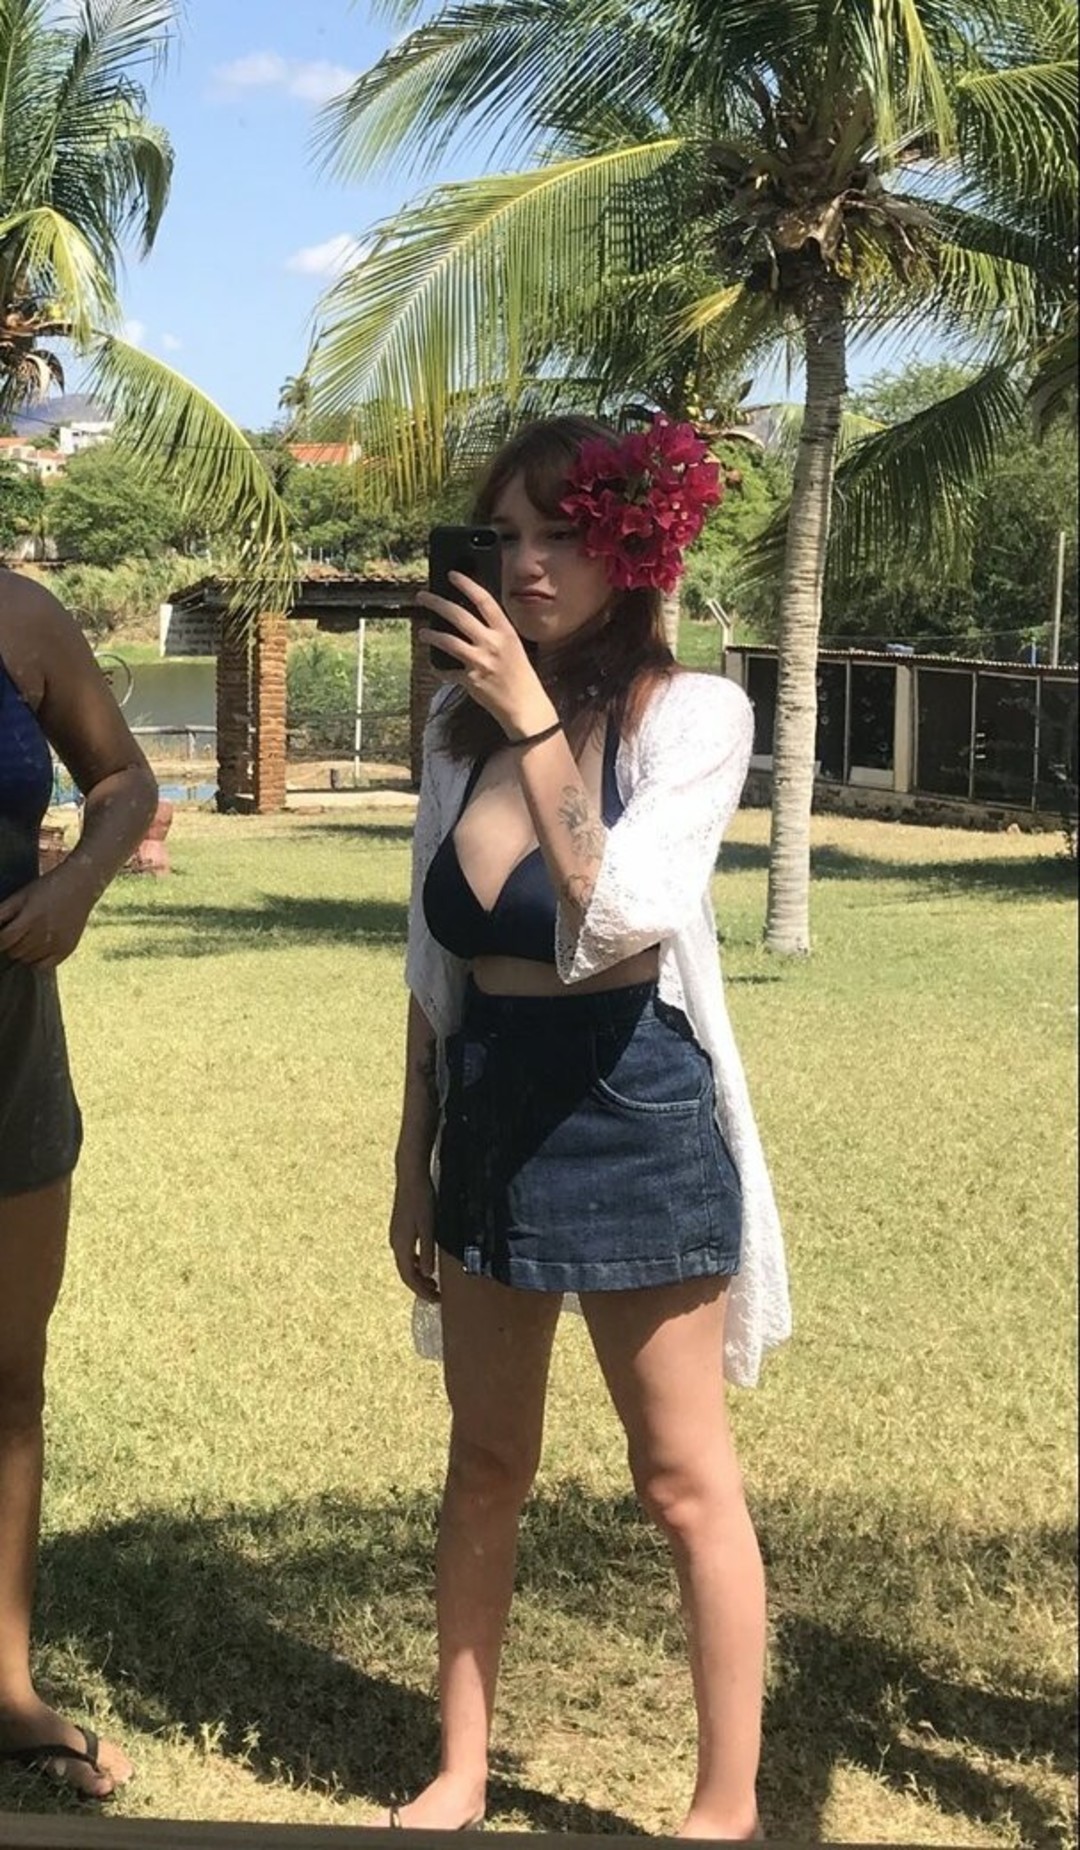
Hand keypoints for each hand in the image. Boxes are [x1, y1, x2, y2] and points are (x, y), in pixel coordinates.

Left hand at [0, 865, 96, 968]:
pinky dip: (36, 961)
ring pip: (27, 959)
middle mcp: (45, 933)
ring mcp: (57, 943)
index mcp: (31, 918)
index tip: (2, 935)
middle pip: (15, 951)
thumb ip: (3, 912)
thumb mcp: (22, 895)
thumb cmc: (46, 888)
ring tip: (28, 937)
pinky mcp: (67, 949)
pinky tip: (37, 948)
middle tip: (16, 932)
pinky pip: (43, 967)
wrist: (80, 886)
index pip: (4, 940)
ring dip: (23, 951)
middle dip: (11, 944)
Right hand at [388, 1168, 440, 1302]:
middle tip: (437, 1295)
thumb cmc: (422, 1199)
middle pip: (405, 1273)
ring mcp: (396, 1235)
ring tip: (433, 1283)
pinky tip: (425, 1262)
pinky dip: (415, 1263)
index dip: (421, 1291)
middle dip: (420, 1286)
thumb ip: (427, 1251)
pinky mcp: (400, 1228)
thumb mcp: (429, 1227)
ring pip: (405, 1263)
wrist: (410, 1176)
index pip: (409, 1277)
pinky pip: (406, 1253)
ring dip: (418, 1276)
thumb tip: (427, 1274)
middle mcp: (395, 1243)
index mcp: (401, 1245)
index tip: (436, 1300)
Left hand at [417, 572, 555, 739]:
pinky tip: (436, 667)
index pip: (483, 600)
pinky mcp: (471, 679)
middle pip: (458, 615)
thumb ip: (494, 632)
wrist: (525, 705)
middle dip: (436, 603)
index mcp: (505, 631)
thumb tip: (468, 617)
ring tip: (423, 632)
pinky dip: (439, 669)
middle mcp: (492, 643)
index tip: (452, 575)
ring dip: (431, 635)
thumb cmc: (520, 674)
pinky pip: (447, 671)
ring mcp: (480, 661)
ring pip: (447, 641)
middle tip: (422, 597)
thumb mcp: (512, 646)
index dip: (466, 584)